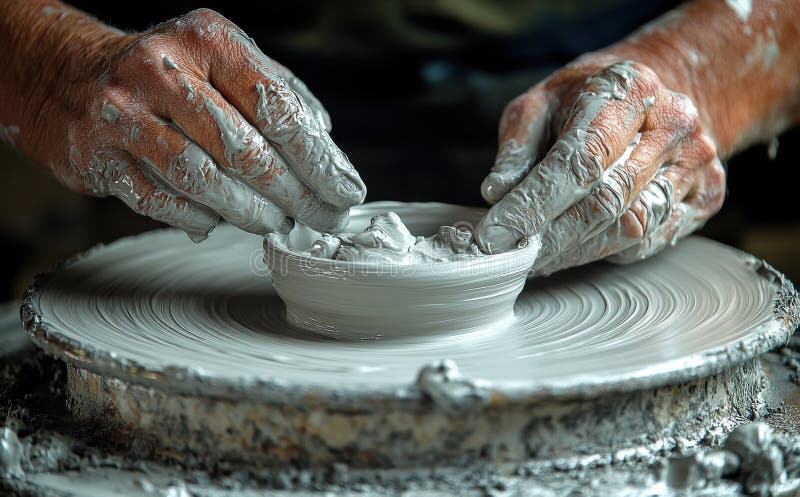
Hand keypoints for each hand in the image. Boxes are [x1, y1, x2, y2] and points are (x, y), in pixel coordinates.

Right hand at [56, 9, 364, 240]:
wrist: (70, 75)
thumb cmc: (171, 76)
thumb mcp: (225, 62)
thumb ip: (278, 94)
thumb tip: (326, 144)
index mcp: (208, 42)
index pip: (276, 107)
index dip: (318, 158)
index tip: (345, 190)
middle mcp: (162, 71)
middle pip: (244, 149)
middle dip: (294, 194)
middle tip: (320, 217)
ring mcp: (123, 113)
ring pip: (202, 179)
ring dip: (249, 212)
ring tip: (275, 222)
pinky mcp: (98, 154)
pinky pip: (161, 201)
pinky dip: (200, 218)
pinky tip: (222, 221)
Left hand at [474, 57, 725, 273]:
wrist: (657, 94)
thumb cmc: (586, 101)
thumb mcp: (540, 105)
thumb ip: (517, 148)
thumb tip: (497, 194)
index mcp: (627, 89)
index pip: (577, 160)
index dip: (533, 206)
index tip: (493, 237)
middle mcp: (671, 124)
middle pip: (605, 202)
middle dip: (550, 239)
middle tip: (509, 259)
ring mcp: (697, 161)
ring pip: (629, 229)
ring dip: (575, 252)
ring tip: (536, 257)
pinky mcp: (707, 194)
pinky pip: (650, 240)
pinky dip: (605, 250)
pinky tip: (576, 247)